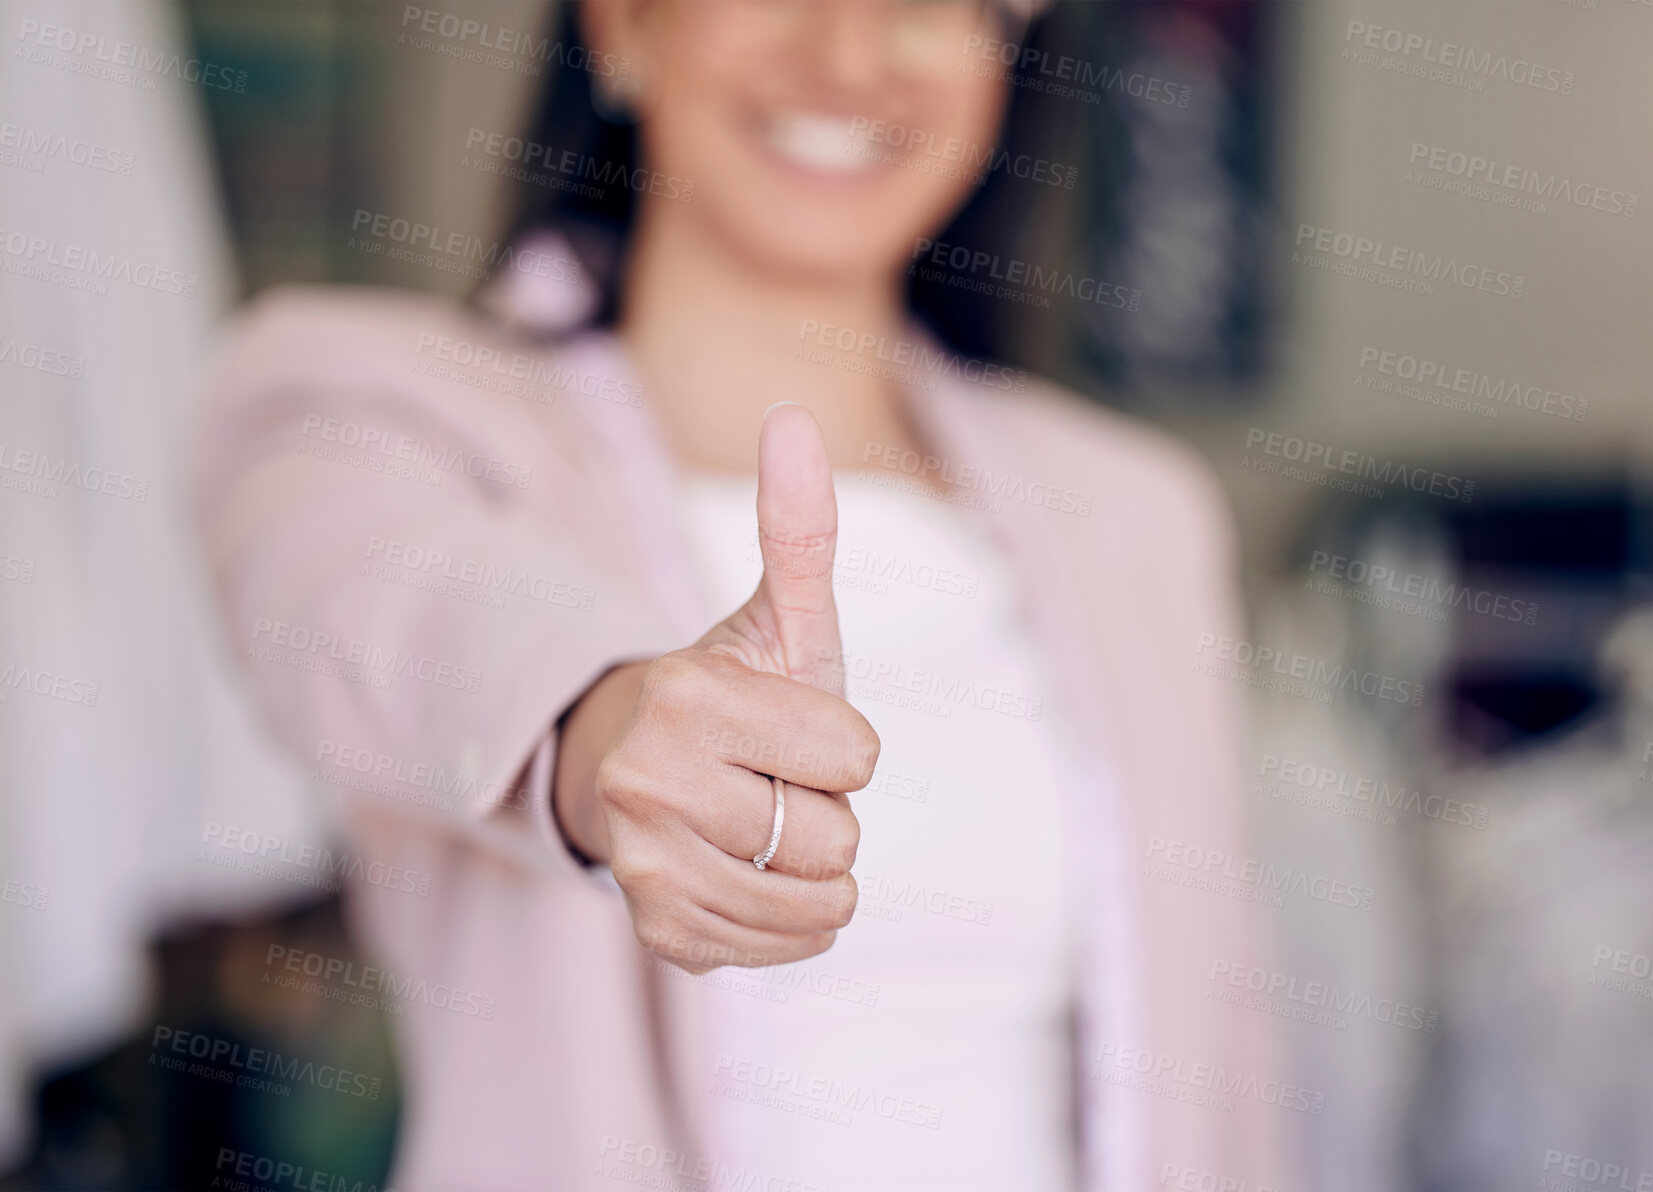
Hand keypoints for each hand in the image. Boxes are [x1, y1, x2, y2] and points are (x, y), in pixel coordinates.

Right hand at [581, 404, 878, 973]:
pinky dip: (791, 921)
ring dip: (816, 870)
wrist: (643, 772)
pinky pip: (784, 947)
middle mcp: (647, 783)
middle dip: (825, 810)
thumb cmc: (735, 696)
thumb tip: (792, 416)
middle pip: (838, 838)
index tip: (789, 730)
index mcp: (689, 695)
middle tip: (767, 781)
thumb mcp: (778, 615)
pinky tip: (750, 875)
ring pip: (817, 901)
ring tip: (762, 826)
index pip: (859, 758)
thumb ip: (798, 528)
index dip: (843, 746)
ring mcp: (646, 867)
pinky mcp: (659, 933)